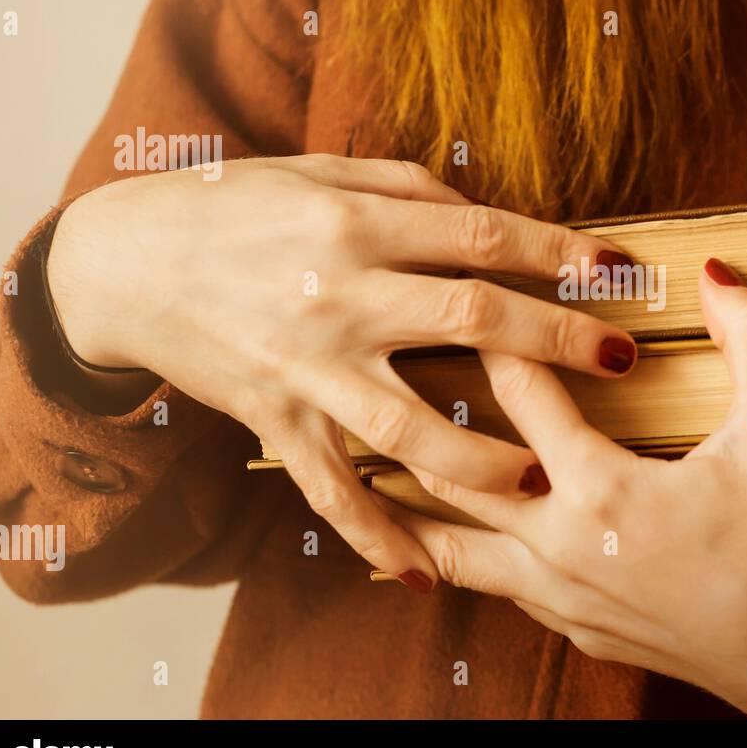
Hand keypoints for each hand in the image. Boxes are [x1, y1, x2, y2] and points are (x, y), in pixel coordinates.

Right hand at [46, 155, 637, 587]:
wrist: (126, 264)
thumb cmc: (233, 206)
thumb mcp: (322, 175)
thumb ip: (410, 192)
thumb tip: (488, 218)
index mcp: (356, 225)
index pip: (480, 238)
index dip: (557, 252)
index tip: (617, 268)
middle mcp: (340, 297)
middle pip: (469, 321)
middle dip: (555, 343)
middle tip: (621, 359)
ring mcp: (308, 369)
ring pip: (412, 427)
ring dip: (486, 457)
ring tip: (542, 474)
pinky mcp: (279, 421)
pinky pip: (333, 492)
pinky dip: (377, 537)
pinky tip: (423, 573)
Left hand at [387, 258, 746, 717]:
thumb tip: (717, 272)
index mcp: (601, 490)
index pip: (521, 391)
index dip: (497, 330)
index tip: (470, 290)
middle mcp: (560, 546)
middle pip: (456, 467)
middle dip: (424, 409)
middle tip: (390, 364)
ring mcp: (561, 597)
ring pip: (454, 544)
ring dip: (416, 498)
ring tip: (369, 460)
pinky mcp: (575, 628)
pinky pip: (494, 586)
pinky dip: (460, 552)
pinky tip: (448, 536)